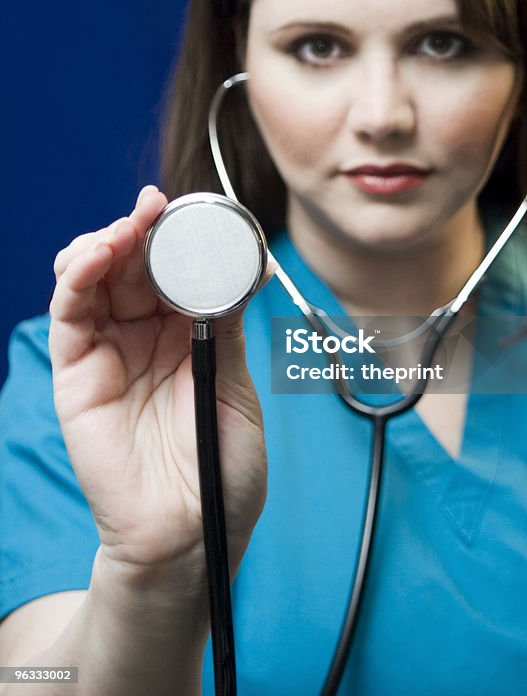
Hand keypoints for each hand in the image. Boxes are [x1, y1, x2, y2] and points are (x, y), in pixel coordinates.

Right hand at [49, 186, 270, 581]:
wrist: (192, 536)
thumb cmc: (222, 470)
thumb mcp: (234, 384)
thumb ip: (222, 326)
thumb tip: (238, 265)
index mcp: (187, 333)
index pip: (171, 267)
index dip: (173, 235)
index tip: (183, 208)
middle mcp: (144, 335)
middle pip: (131, 262)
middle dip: (140, 228)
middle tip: (154, 208)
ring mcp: (107, 351)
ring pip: (93, 276)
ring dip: (106, 241)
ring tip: (128, 228)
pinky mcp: (76, 374)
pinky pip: (70, 314)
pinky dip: (77, 275)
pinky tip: (97, 255)